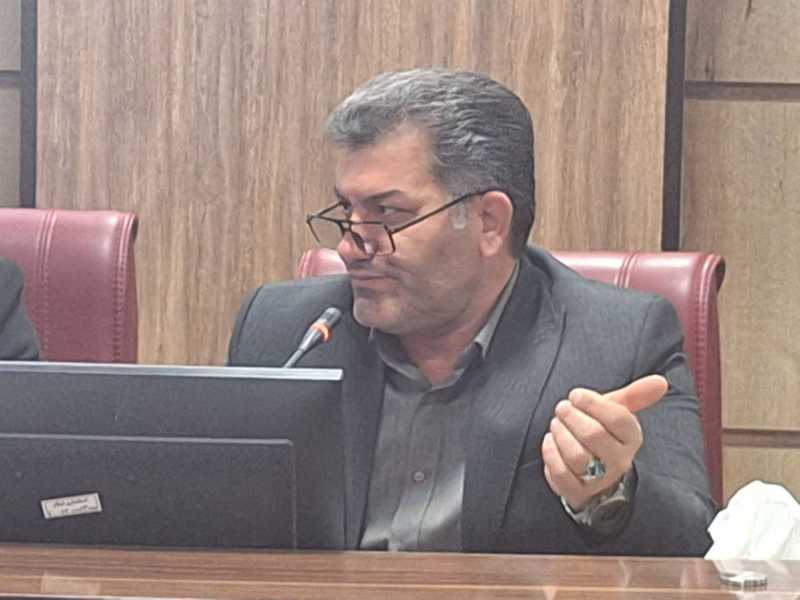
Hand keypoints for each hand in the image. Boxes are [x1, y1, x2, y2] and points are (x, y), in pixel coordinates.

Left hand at [541, 375, 667, 509]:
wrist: (596, 475)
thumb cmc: (604, 435)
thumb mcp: (618, 412)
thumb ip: (635, 395)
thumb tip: (661, 381)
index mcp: (632, 438)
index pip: (617, 418)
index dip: (593, 403)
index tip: (576, 395)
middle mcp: (619, 460)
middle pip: (593, 435)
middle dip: (572, 417)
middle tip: (562, 407)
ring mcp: (599, 479)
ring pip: (577, 456)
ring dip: (561, 434)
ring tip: (556, 424)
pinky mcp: (578, 492)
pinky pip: (561, 474)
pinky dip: (551, 454)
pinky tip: (550, 441)